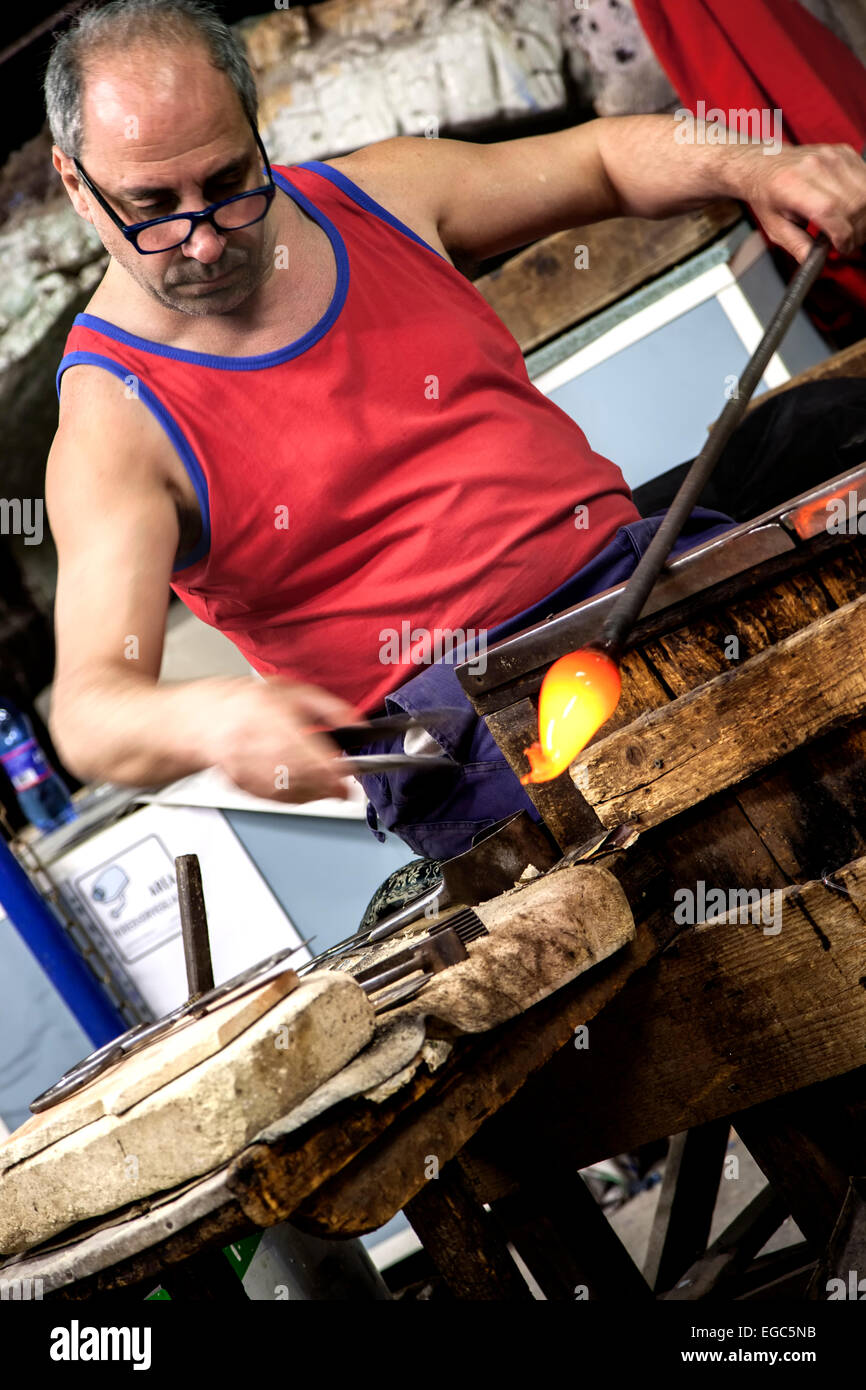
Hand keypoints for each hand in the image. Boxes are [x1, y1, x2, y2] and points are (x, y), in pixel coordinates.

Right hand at [204, 676, 363, 803]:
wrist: (205, 720)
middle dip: (328, 786)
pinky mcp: (243, 785)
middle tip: (342, 787)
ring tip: (326, 788)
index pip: (310, 753)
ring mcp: (248, 768)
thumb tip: (358, 725)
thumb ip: (330, 708)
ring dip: (314, 794)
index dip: (333, 771)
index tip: (348, 777)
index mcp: (275, 718)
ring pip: (291, 792)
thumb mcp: (294, 691)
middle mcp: (259, 745)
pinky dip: (295, 798)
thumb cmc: (248, 703)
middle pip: (303, 777)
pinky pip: (275, 798)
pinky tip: (304, 790)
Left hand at [738, 141, 865, 262]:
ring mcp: (832, 157)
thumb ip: (797, 245)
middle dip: (856, 231)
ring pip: (865, 192)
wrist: (765, 164)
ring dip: (863, 217)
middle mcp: (814, 167)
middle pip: (853, 203)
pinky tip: (852, 209)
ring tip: (851, 229)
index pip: (830, 211)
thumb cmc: (768, 194)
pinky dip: (864, 199)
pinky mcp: (843, 152)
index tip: (842, 247)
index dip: (843, 235)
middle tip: (848, 243)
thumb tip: (816, 262)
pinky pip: (865, 179)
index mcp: (792, 185)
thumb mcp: (775, 227)